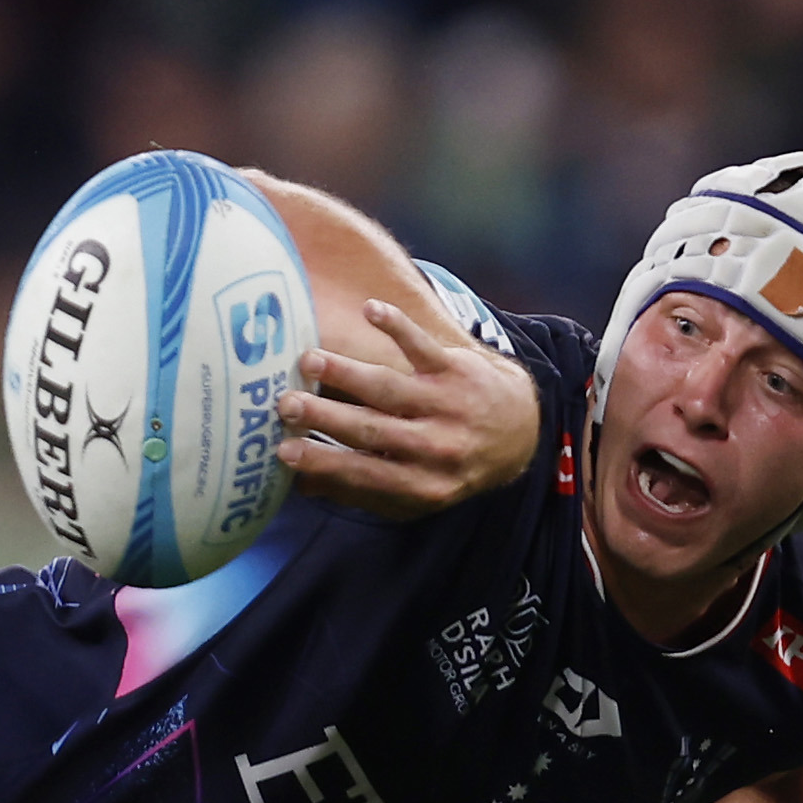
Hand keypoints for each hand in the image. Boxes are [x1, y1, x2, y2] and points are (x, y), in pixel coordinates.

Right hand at [274, 299, 540, 519]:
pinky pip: (422, 346)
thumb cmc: (449, 465)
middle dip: (326, 416)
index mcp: (422, 483)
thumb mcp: (414, 492)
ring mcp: (448, 404)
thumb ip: (362, 489)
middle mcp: (437, 447)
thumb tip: (300, 484)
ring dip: (347, 372)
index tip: (283, 451)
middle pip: (371, 429)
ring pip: (390, 387)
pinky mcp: (458, 368)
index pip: (364, 472)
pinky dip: (397, 326)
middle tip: (285, 404)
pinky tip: (369, 310)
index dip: (323, 462)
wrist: (518, 432)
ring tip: (308, 360)